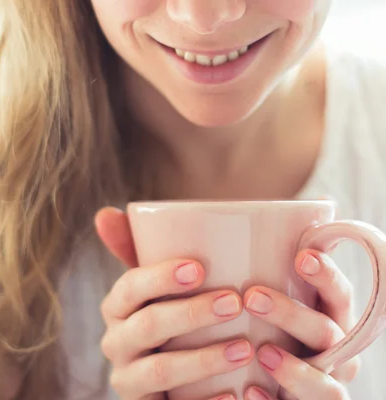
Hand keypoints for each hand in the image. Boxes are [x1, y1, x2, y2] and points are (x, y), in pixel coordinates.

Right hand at [95, 207, 253, 399]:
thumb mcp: (157, 281)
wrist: (172, 373)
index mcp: (118, 307)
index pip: (130, 287)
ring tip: (244, 348)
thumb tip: (105, 213)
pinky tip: (233, 395)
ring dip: (203, 359)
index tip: (198, 268)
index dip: (159, 277)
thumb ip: (139, 247)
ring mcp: (131, 380)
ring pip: (160, 371)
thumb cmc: (170, 309)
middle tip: (234, 302)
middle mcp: (117, 343)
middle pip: (147, 326)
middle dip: (191, 313)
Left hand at [242, 249, 360, 399]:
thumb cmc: (279, 324)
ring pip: (326, 384)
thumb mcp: (284, 294)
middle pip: (328, 334)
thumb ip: (281, 265)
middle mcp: (338, 352)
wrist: (273, 378)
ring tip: (262, 352)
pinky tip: (250, 391)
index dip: (326, 274)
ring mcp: (326, 384)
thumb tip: (289, 210)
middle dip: (292, 314)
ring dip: (295, 369)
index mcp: (334, 316)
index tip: (301, 256)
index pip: (340, 292)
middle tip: (251, 296)